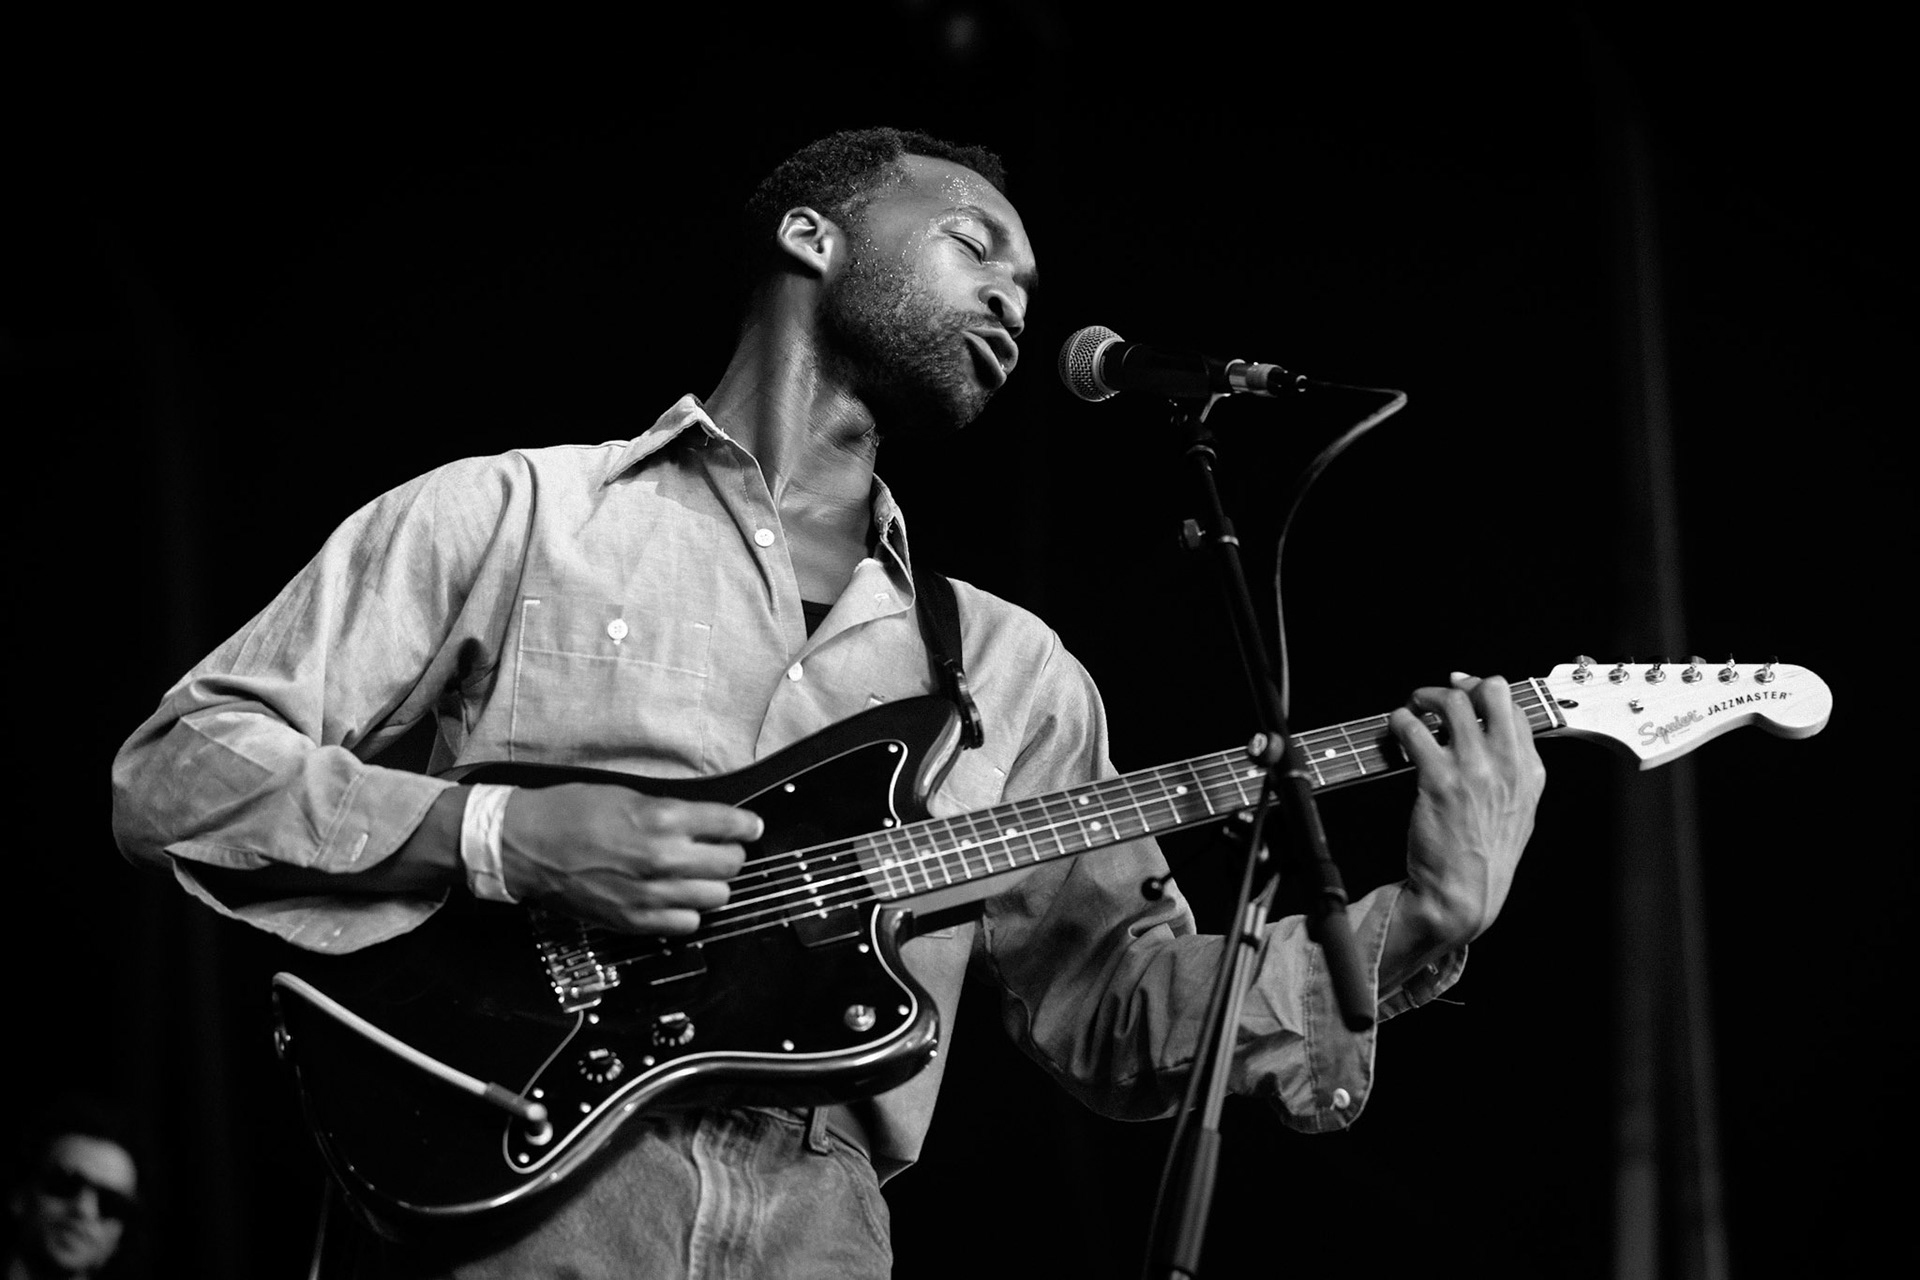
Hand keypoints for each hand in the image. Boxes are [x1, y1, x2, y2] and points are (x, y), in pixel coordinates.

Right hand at [498, 783, 759, 935]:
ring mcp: (649, 895)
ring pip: (716, 897)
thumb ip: (673, 813)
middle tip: (718, 849)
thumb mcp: (629, 794)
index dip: (746, 826)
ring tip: (694, 875)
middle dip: (729, 854)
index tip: (750, 827)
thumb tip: (709, 824)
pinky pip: (687, 925)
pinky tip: (674, 898)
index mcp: (662, 819)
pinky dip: (687, 912)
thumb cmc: (569, 812)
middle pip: (730, 865)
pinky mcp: (633, 921)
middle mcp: (662, 859)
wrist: (523, 845)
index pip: (731, 826)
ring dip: (710, 885)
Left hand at [1388, 673, 1545, 950]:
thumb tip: (1492, 736)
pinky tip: (1396, 731)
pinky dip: (1400, 721)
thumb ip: (1512, 773)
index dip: (1483, 692)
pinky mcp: (1438, 780)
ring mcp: (1474, 771)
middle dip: (1460, 684)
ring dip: (1424, 697)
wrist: (1462, 897)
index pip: (1514, 708)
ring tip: (1412, 708)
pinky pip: (1415, 729)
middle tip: (1437, 696)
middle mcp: (1507, 766)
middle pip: (1492, 692)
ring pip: (1452, 702)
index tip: (1462, 690)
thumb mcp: (1518, 813)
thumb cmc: (1484, 859)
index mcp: (1530, 773)